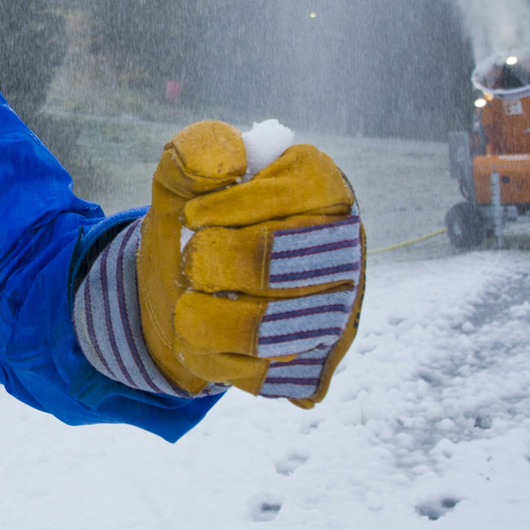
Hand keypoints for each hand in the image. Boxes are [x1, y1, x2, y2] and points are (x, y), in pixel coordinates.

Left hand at [136, 121, 364, 403]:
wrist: (188, 292)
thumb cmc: (197, 224)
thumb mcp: (183, 182)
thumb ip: (195, 155)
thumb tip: (228, 157)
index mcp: (325, 192)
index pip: (286, 200)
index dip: (223, 211)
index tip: (193, 215)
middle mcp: (345, 256)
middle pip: (270, 265)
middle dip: (206, 263)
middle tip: (191, 259)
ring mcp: (336, 317)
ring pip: (261, 330)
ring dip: (199, 314)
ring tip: (192, 295)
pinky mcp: (315, 370)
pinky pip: (257, 375)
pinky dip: (210, 356)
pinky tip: (206, 333)